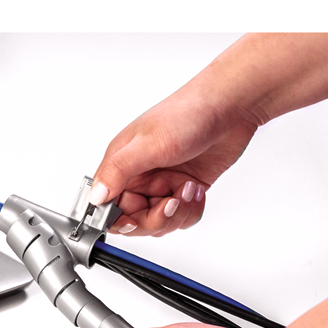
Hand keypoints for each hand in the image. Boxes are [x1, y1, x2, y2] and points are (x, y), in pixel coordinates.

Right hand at [90, 32, 327, 237]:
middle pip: (136, 220)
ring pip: (160, 222)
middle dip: (156, 218)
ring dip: (178, 213)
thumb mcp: (149, 145)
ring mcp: (162, 183)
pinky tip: (196, 190)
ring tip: (187, 189)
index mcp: (122, 164)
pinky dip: (191, 210)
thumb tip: (95, 196)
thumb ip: (118, 172)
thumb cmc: (189, 112)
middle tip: (171, 204)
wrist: (232, 105)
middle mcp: (139, 176)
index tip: (137, 220)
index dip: (122, 219)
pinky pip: (181, 216)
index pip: (109, 207)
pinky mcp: (183, 188)